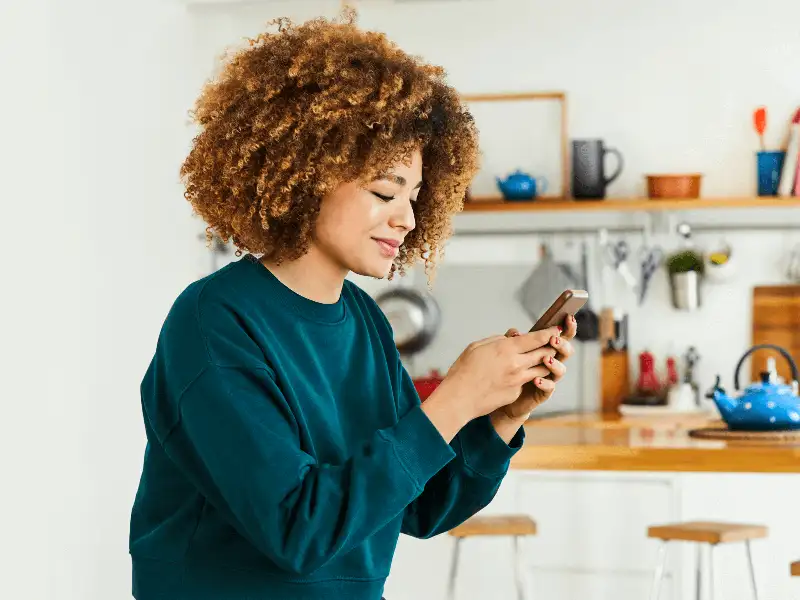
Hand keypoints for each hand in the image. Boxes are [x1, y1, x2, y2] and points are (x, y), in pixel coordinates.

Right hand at [421, 326, 563, 440]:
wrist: (459, 398)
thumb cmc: (464, 370)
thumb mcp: (477, 346)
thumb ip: (498, 340)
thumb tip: (512, 338)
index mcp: (506, 349)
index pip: (537, 338)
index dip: (549, 332)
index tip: (556, 329)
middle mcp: (517, 364)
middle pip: (544, 353)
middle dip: (551, 347)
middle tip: (554, 343)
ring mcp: (518, 380)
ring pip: (542, 369)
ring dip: (544, 362)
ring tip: (543, 358)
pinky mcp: (517, 393)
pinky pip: (528, 381)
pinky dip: (528, 376)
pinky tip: (520, 375)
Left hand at [493, 314, 576, 420]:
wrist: (502, 393)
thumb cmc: (508, 369)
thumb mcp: (509, 352)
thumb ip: (513, 341)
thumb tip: (515, 332)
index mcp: (545, 349)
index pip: (560, 336)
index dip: (567, 327)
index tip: (568, 317)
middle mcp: (551, 362)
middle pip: (565, 351)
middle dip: (562, 344)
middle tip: (554, 340)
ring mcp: (549, 377)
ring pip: (560, 370)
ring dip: (555, 363)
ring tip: (546, 359)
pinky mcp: (543, 392)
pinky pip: (549, 388)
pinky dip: (544, 383)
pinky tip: (536, 380)